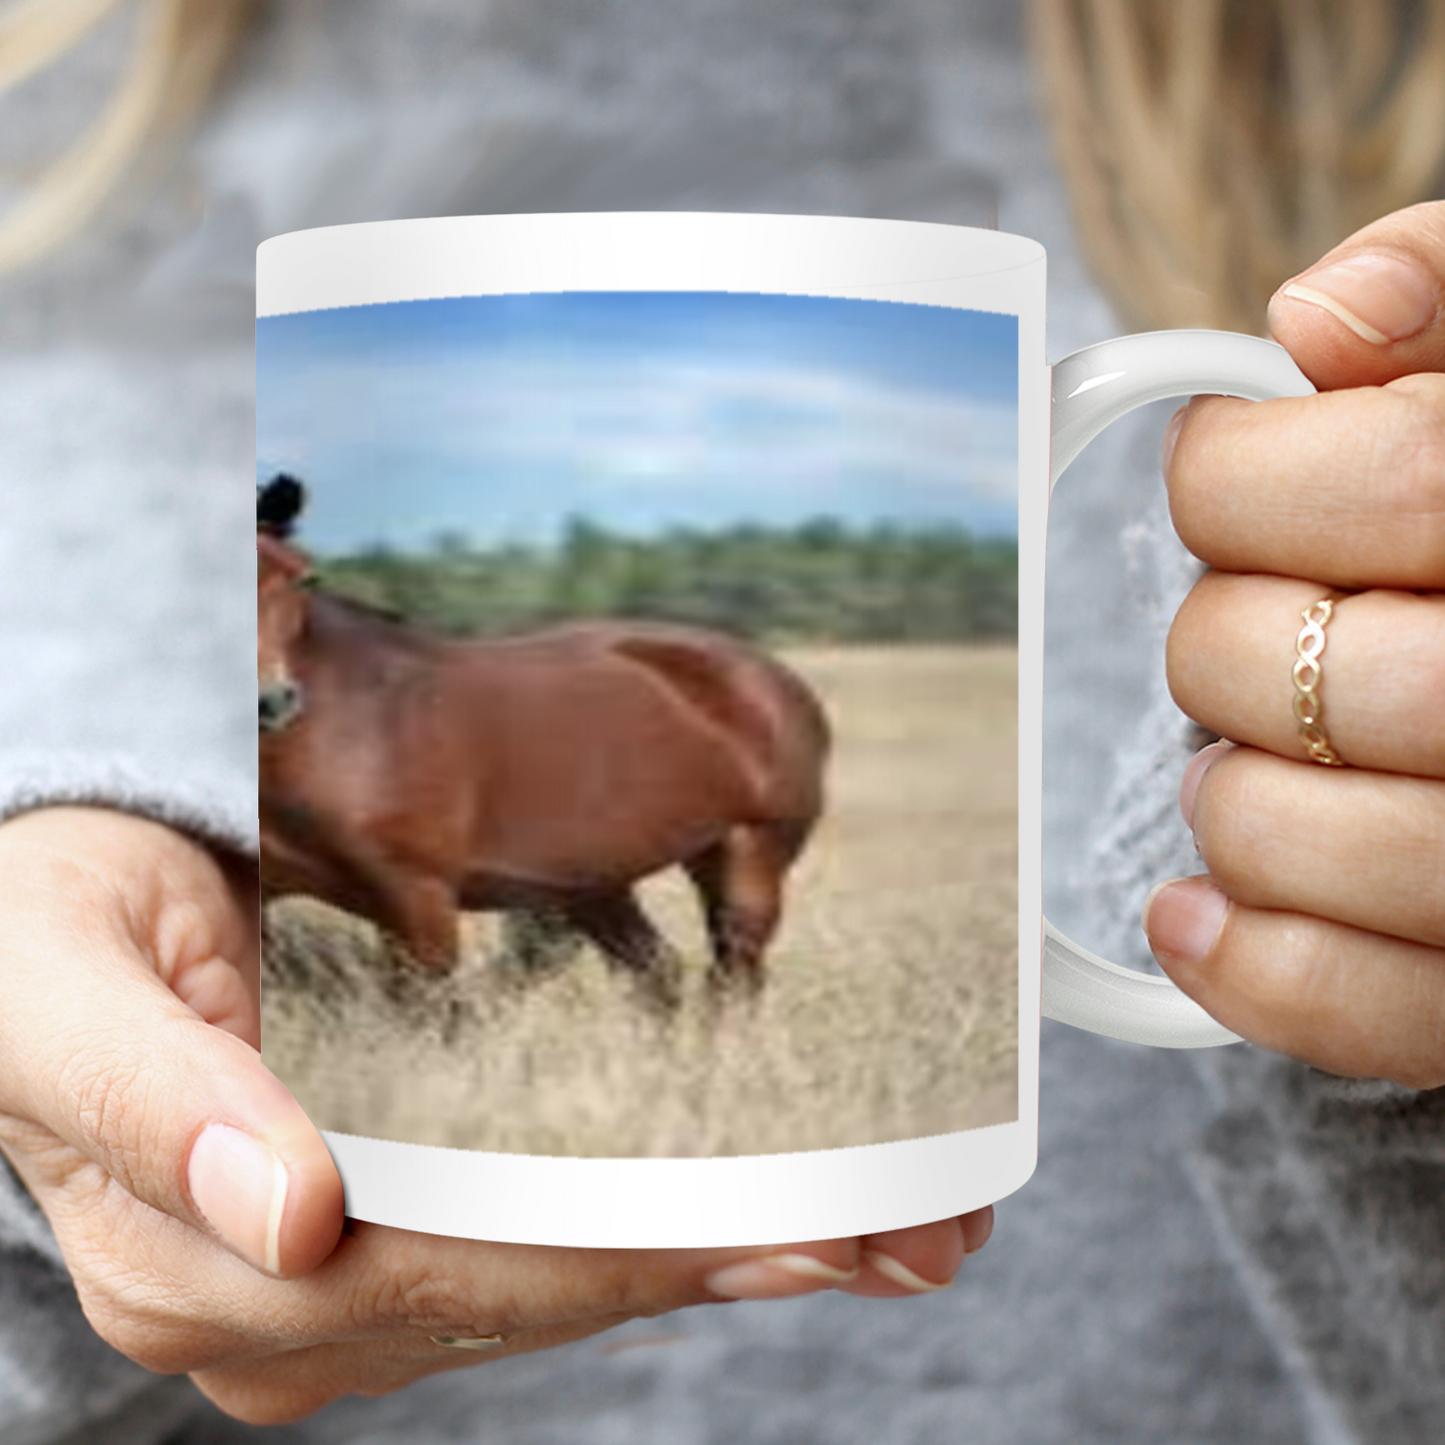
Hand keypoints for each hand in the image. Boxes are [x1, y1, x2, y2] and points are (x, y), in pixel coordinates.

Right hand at [0, 808, 992, 1425]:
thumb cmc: (45, 934)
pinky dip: (660, 1229)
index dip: (638, 1249)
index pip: (464, 1270)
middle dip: (731, 1260)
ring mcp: (333, 1287)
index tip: (802, 1226)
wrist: (40, 932)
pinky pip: (539, 1251)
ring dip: (727, 1253)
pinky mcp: (373, 1245)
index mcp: (196, 1264)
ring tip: (889, 1230)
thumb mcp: (59, 986)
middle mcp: (275, 1309)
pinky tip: (766, 1217)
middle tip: (913, 1229)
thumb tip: (291, 1211)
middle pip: (541, 1293)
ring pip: (560, 1285)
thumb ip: (156, 1098)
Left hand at [1144, 200, 1444, 1089]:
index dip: (1239, 477)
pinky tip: (1195, 913)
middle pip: (1314, 666)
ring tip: (1252, 763)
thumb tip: (1313, 320)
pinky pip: (1364, 1012)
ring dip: (1230, 796)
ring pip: (1308, 840)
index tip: (1226, 474)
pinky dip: (1253, 968)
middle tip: (1258, 631)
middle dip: (1221, 641)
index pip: (1391, 480)